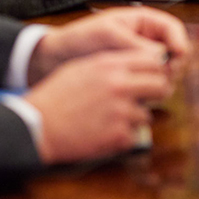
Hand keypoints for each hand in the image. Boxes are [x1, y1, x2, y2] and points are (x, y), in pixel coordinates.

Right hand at [26, 50, 173, 163]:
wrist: (37, 125)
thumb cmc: (56, 96)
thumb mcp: (82, 67)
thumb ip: (111, 64)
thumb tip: (137, 64)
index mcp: (110, 66)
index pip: (154, 61)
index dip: (156, 70)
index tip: (152, 77)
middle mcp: (120, 86)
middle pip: (161, 86)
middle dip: (155, 94)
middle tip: (144, 100)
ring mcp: (121, 112)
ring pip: (147, 115)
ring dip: (134, 119)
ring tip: (110, 119)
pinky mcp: (118, 136)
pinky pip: (133, 136)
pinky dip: (121, 137)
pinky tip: (102, 132)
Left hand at [28, 6, 189, 84]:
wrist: (54, 59)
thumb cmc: (78, 39)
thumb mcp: (107, 35)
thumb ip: (134, 44)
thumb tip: (162, 56)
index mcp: (142, 22)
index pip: (173, 29)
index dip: (179, 43)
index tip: (177, 58)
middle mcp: (146, 40)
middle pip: (175, 52)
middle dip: (173, 65)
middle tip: (164, 78)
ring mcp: (140, 60)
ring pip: (166, 70)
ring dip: (162, 79)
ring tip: (150, 87)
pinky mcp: (133, 77)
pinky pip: (151, 83)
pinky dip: (151, 89)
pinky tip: (141, 94)